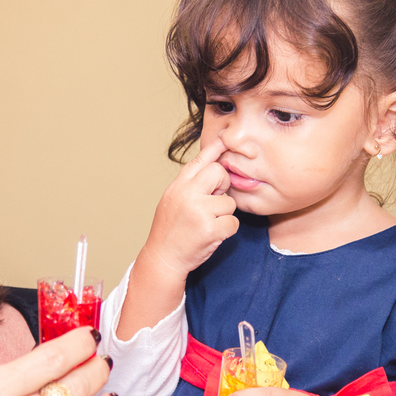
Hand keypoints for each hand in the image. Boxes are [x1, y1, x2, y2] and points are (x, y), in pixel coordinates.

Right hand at [140, 138, 238, 280]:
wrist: (163, 258)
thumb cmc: (171, 230)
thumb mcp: (173, 200)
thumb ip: (190, 184)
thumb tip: (211, 166)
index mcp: (178, 186)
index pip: (200, 160)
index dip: (215, 148)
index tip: (226, 138)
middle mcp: (187, 194)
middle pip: (219, 172)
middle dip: (223, 186)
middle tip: (214, 201)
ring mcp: (198, 211)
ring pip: (229, 202)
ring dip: (224, 215)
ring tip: (207, 223)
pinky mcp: (209, 229)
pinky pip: (233, 222)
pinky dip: (227, 231)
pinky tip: (212, 235)